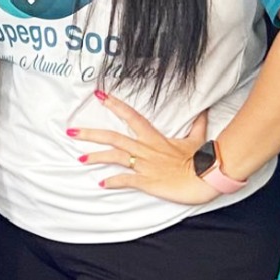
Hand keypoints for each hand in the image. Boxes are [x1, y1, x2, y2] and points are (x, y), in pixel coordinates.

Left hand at [71, 93, 217, 204]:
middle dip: (90, 134)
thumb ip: (197, 125)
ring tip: (79, 158)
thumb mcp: (197, 139)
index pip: (131, 116)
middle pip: (113, 137)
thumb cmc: (202, 160)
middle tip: (71, 131)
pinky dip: (112, 181)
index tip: (99, 95)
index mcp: (155, 137)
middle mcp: (146, 149)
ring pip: (115, 157)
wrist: (208, 178)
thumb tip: (204, 110)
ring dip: (95, 157)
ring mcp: (145, 165)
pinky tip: (101, 183)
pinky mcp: (147, 181)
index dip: (115, 105)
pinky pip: (125, 180)